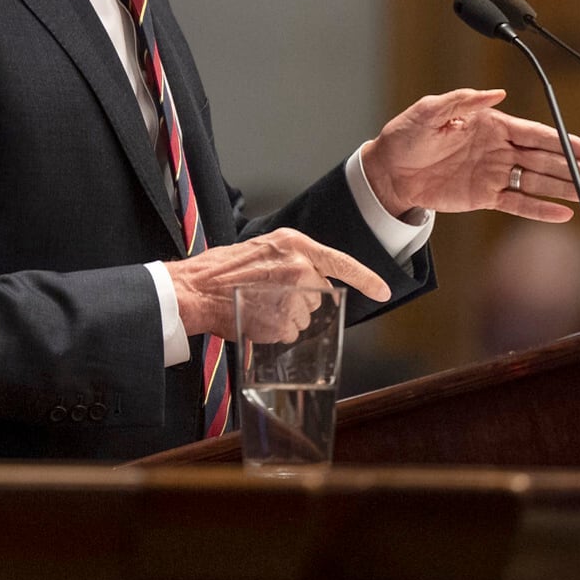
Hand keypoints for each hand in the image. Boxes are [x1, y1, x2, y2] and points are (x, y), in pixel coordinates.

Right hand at [164, 228, 391, 338]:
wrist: (196, 288)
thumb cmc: (222, 269)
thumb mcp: (264, 249)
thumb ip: (292, 260)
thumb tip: (313, 278)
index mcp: (295, 245)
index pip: (341, 262)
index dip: (366, 278)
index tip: (384, 291)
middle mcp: (299, 267)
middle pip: (320, 293)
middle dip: (302, 299)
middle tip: (271, 295)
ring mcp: (293, 296)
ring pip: (307, 316)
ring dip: (288, 316)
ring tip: (260, 306)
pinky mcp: (283, 321)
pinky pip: (291, 333)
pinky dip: (276, 332)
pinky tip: (258, 319)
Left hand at [360, 88, 579, 223]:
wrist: (387, 170)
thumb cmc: (406, 135)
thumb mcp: (429, 110)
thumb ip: (462, 101)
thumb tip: (496, 94)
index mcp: (490, 125)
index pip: (534, 134)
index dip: (563, 142)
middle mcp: (498, 149)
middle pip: (544, 160)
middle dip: (575, 169)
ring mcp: (493, 174)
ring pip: (537, 182)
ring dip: (565, 189)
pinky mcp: (484, 197)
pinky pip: (517, 204)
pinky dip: (539, 209)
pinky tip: (563, 213)